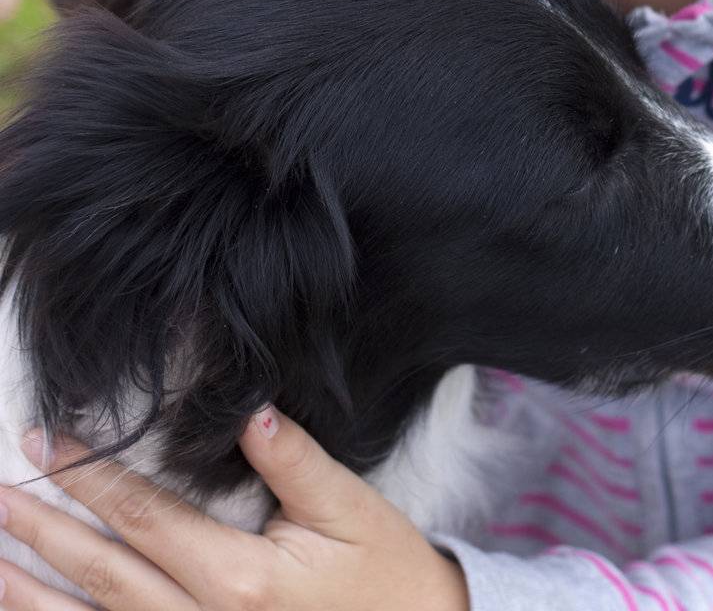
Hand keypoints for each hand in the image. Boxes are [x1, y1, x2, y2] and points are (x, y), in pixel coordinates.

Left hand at [0, 406, 470, 609]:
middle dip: (41, 532)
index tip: (45, 441)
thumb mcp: (353, 511)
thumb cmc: (388, 579)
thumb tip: (249, 411)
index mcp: (241, 582)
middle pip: (103, 575)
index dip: (89, 478)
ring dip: (32, 597)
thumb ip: (296, 462)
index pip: (144, 518)